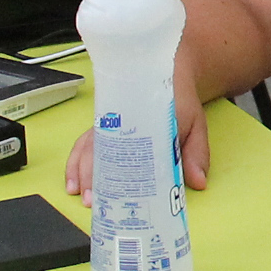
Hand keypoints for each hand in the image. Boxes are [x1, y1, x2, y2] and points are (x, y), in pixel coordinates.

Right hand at [61, 52, 215, 194]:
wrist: (168, 70)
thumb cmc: (180, 100)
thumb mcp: (196, 125)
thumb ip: (197, 154)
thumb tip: (198, 181)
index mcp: (146, 119)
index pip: (131, 148)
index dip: (121, 171)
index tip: (115, 191)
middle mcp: (122, 120)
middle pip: (102, 149)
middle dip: (94, 176)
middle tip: (91, 200)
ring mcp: (108, 122)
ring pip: (88, 146)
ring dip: (81, 171)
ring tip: (79, 194)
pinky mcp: (101, 125)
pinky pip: (83, 143)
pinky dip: (75, 162)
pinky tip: (72, 181)